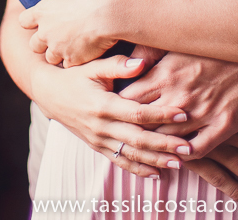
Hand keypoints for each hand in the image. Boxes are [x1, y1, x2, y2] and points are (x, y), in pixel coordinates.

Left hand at [20, 0, 116, 65]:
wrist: (107, 13)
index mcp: (42, 12)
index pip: (23, 21)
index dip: (31, 21)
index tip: (40, 20)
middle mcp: (45, 33)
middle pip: (34, 44)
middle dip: (43, 42)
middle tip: (58, 35)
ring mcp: (57, 49)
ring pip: (50, 58)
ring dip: (58, 53)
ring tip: (72, 45)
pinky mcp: (71, 60)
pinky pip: (67, 66)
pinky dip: (73, 61)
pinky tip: (84, 53)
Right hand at [30, 52, 195, 179]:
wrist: (49, 93)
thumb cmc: (75, 75)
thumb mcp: (93, 66)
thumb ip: (118, 64)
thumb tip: (142, 62)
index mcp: (103, 104)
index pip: (138, 113)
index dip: (161, 114)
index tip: (183, 114)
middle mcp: (102, 126)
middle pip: (138, 139)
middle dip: (164, 144)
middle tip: (188, 148)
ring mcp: (99, 139)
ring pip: (131, 154)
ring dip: (155, 160)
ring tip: (179, 163)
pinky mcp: (97, 146)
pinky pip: (119, 161)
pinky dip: (138, 169)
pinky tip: (156, 174)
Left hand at [119, 52, 237, 154]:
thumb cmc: (214, 42)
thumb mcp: (179, 42)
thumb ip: (151, 53)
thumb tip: (129, 61)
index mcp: (166, 74)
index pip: (130, 99)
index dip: (119, 109)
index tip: (113, 115)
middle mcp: (180, 95)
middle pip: (146, 123)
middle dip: (133, 133)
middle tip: (124, 141)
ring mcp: (203, 111)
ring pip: (170, 139)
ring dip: (157, 149)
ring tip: (147, 155)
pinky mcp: (225, 123)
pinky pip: (200, 148)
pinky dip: (187, 156)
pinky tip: (180, 157)